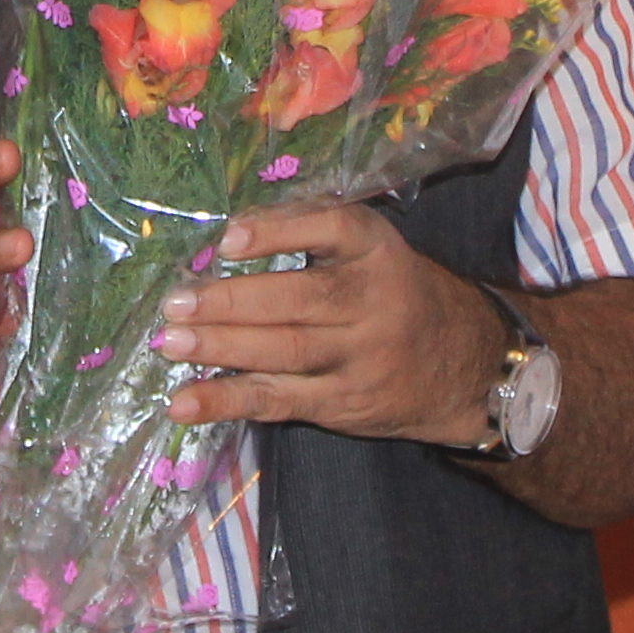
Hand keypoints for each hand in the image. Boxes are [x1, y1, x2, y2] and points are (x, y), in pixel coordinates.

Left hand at [147, 202, 501, 446]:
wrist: (463, 364)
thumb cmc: (394, 292)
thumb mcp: (371, 250)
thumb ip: (313, 230)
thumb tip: (231, 232)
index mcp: (376, 250)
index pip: (331, 229)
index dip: (279, 232)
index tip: (229, 240)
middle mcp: (372, 302)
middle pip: (299, 300)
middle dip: (232, 302)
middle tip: (176, 302)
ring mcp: (358, 358)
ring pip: (284, 352)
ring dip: (220, 348)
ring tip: (170, 342)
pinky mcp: (340, 403)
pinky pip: (278, 400)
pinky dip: (228, 402)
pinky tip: (184, 403)